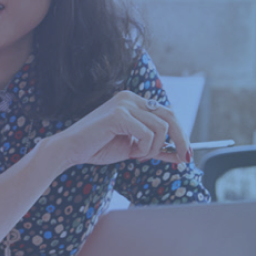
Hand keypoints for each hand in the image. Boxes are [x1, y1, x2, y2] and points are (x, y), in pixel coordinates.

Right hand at [43, 91, 189, 167]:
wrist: (70, 150)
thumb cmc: (97, 147)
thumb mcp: (133, 148)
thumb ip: (155, 148)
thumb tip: (180, 155)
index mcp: (133, 102)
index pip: (167, 113)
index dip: (180, 134)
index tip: (185, 153)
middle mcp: (130, 98)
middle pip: (170, 116)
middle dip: (181, 139)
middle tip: (183, 158)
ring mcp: (124, 104)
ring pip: (160, 127)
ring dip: (153, 148)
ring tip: (138, 156)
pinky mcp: (119, 114)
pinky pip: (147, 134)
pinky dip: (144, 148)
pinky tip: (132, 153)